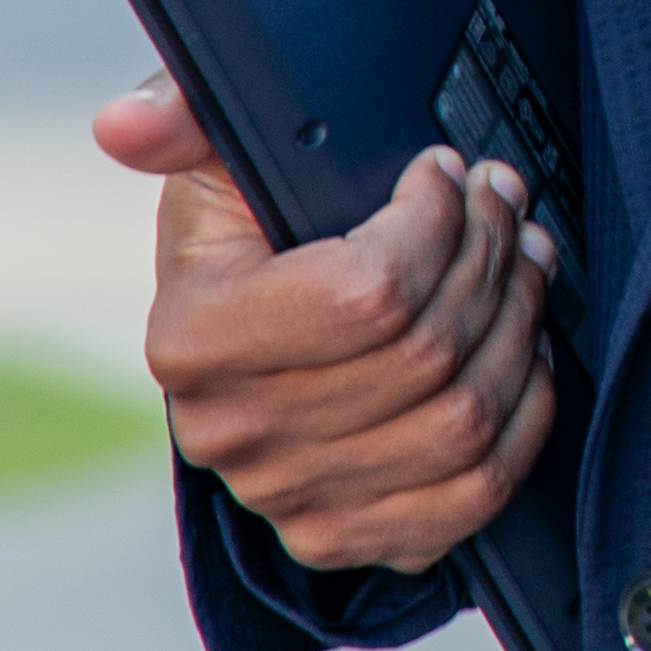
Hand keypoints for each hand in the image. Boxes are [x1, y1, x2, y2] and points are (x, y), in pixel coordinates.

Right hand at [94, 72, 560, 577]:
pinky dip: (522, 417)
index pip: (366, 293)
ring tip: (525, 262)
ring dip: (519, 328)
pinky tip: (522, 351)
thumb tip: (125, 123)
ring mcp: (291, 497)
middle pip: (426, 355)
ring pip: (463, 421)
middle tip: (507, 206)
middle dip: (491, 260)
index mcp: (192, 339)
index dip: (437, 221)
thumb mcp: (217, 153)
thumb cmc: (248, 228)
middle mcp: (231, 433)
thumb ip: (182, 115)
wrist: (260, 325)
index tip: (449, 172)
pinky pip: (475, 493)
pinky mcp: (351, 534)